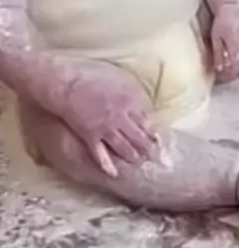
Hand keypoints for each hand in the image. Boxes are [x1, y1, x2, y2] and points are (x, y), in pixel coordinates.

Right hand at [59, 60, 156, 176]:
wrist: (67, 82)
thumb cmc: (93, 74)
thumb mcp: (121, 77)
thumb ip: (134, 92)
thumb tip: (144, 103)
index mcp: (131, 102)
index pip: (149, 122)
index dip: (157, 134)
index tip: (163, 143)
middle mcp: (121, 119)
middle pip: (140, 138)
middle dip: (151, 151)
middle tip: (161, 161)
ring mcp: (106, 129)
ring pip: (125, 147)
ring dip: (134, 157)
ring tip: (141, 162)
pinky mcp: (90, 136)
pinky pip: (100, 154)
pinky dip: (107, 165)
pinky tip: (114, 173)